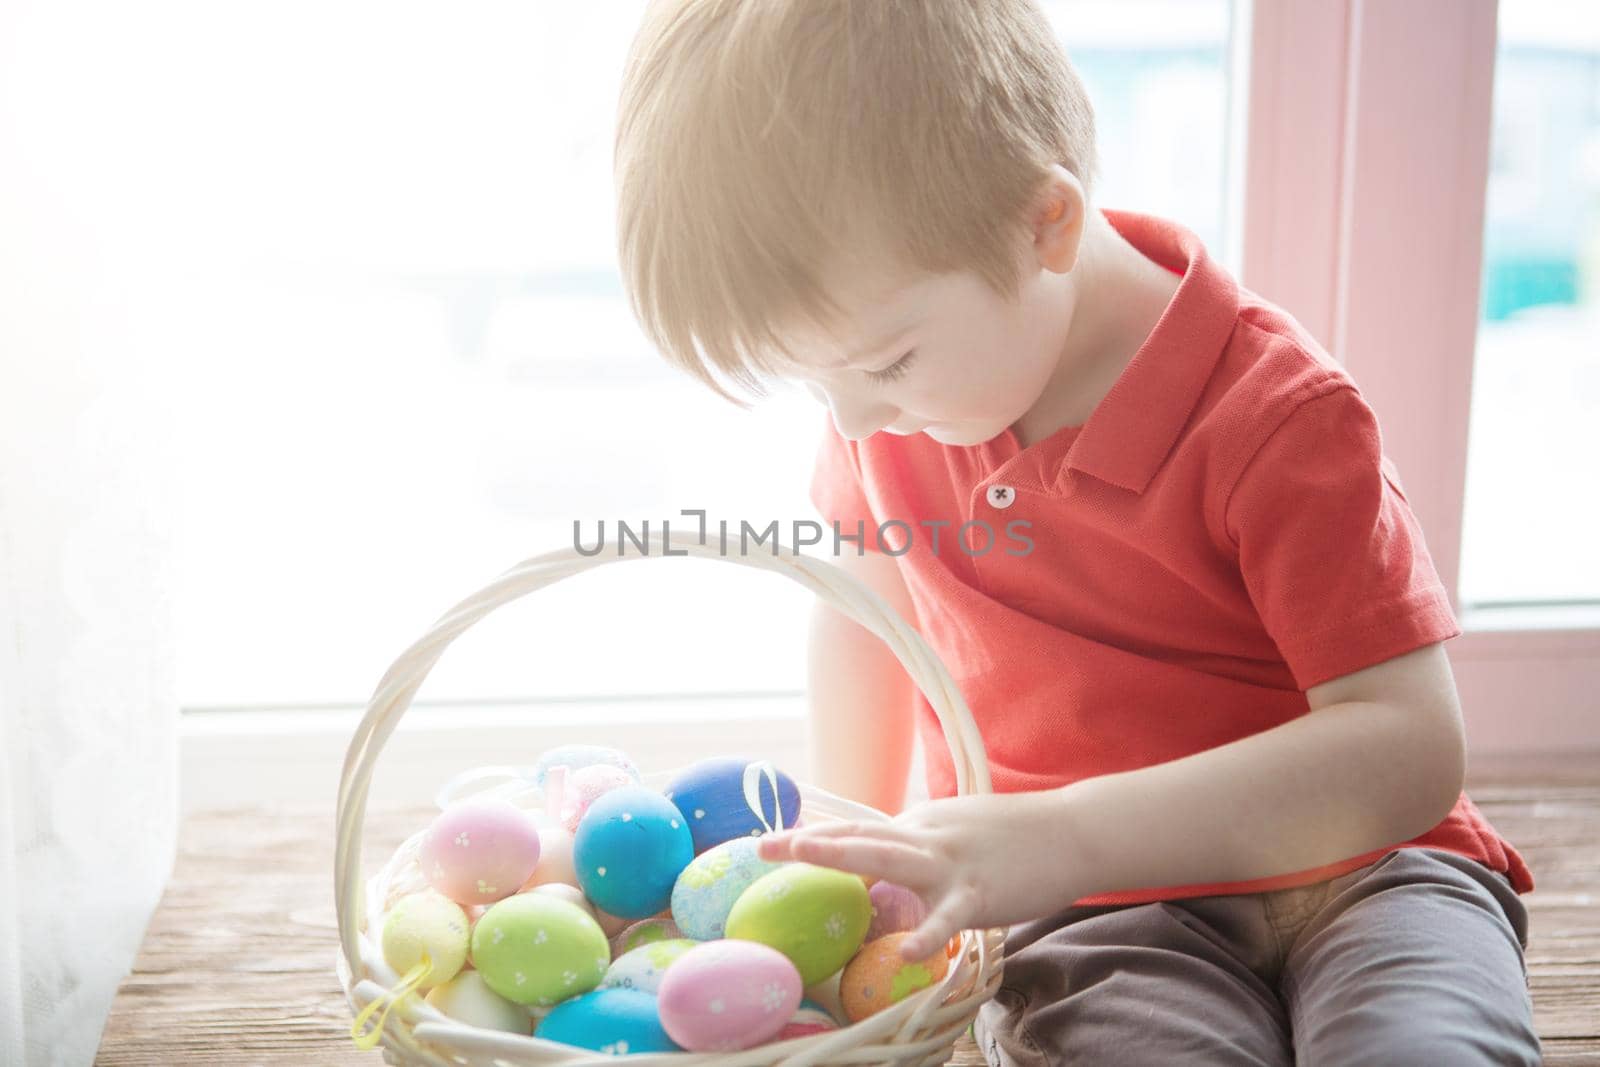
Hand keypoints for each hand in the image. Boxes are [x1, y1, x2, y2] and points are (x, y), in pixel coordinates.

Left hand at [754, 789, 1082, 961]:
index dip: (816, 835)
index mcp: (920, 825)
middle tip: (762, 846)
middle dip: (807, 842)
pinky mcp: (979, 893)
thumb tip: (882, 865)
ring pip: (888, 857)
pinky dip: (925, 935)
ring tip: (802, 857)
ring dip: (841, 856)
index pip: (859, 830)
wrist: (1072, 831)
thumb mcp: (958, 830)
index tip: (774, 840)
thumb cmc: (1016, 837)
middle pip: (858, 836)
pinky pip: (947, 918)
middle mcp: (927, 836)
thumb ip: (920, 846)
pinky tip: (903, 954)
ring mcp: (951, 864)